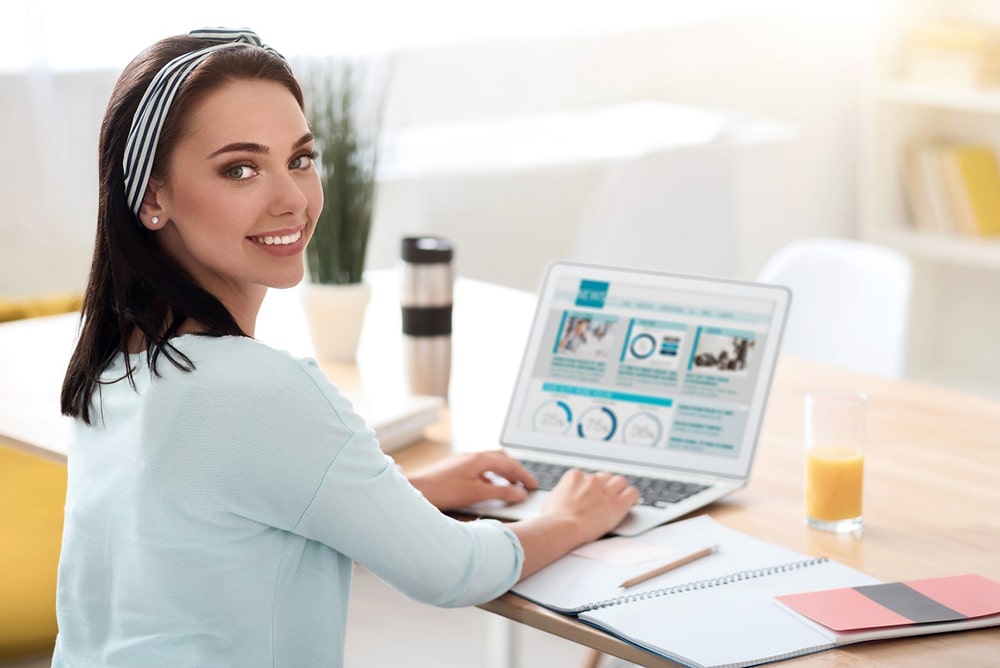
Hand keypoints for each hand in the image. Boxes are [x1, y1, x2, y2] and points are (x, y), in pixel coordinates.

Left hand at [407, 450, 538, 510]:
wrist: (415, 489)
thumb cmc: (443, 491)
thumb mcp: (476, 493)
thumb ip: (501, 493)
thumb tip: (520, 493)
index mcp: (480, 459)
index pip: (510, 464)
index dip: (524, 476)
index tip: (534, 486)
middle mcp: (472, 456)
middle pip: (502, 459)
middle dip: (515, 470)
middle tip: (525, 483)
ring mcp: (463, 460)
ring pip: (490, 462)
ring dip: (503, 472)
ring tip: (511, 485)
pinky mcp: (455, 467)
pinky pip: (479, 468)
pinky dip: (490, 476)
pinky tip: (488, 488)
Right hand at [510, 469, 638, 579]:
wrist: (563, 527)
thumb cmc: (553, 519)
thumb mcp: (551, 500)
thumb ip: (561, 494)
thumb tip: (560, 499)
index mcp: (575, 477)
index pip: (589, 476)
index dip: (592, 486)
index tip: (593, 494)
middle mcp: (592, 480)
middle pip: (606, 476)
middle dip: (606, 486)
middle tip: (606, 496)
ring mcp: (606, 490)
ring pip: (621, 481)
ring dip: (620, 489)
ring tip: (620, 498)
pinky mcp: (618, 503)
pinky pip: (633, 493)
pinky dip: (632, 497)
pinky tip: (631, 502)